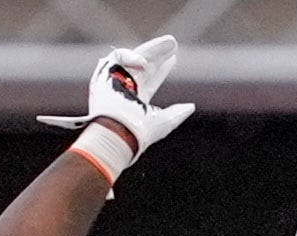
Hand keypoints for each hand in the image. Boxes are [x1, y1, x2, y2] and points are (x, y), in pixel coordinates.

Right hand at [38, 37, 192, 185]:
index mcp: (137, 100)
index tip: (173, 59)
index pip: (151, 80)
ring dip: (151, 49)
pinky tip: (145, 64)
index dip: (162, 69)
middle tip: (173, 42)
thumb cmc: (141, 132)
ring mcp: (114, 80)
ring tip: (170, 43)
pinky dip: (131, 57)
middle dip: (158, 53)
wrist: (119, 131)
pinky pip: (117, 56)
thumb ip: (177, 114)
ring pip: (133, 57)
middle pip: (143, 65)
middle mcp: (125, 89)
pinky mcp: (104, 73)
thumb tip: (191, 107)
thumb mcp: (165, 122)